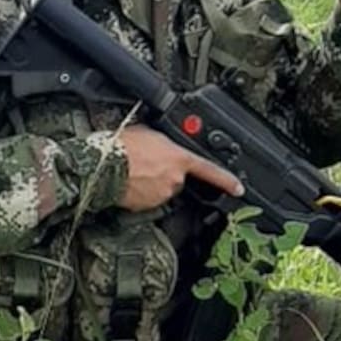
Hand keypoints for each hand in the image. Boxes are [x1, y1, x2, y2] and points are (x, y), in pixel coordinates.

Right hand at [116, 124, 243, 211]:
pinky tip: (128, 182)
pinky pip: (148, 200)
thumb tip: (163, 145)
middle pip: (177, 179)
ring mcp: (161, 195)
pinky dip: (140, 193)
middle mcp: (174, 179)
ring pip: (161, 190)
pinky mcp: (146, 207)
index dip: (226, 180)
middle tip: (146, 163)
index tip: (238, 188)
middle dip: (165, 172)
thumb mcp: (148, 133)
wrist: (102, 166)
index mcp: (178, 158)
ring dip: (151, 182)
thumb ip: (164, 142)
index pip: (209, 171)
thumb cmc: (122, 146)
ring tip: (133, 171)